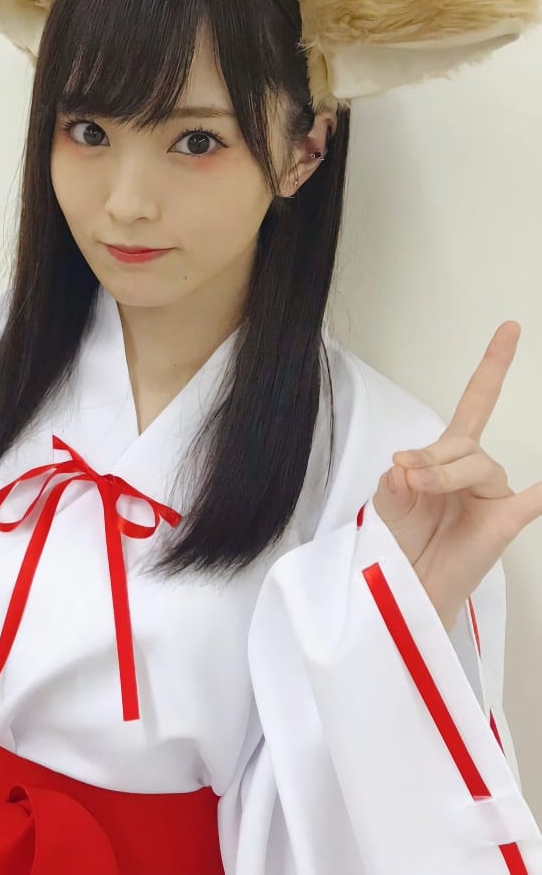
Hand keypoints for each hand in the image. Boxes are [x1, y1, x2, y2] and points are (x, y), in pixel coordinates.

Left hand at [372, 321, 541, 630]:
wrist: (405, 587)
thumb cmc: (399, 540)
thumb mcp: (388, 498)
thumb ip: (400, 475)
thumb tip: (410, 461)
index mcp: (448, 456)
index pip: (474, 404)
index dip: (492, 367)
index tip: (509, 329)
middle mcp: (475, 470)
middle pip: (462, 444)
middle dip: (433, 458)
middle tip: (409, 479)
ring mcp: (493, 497)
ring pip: (478, 466)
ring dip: (446, 474)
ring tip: (421, 491)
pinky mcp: (504, 524)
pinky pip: (533, 501)